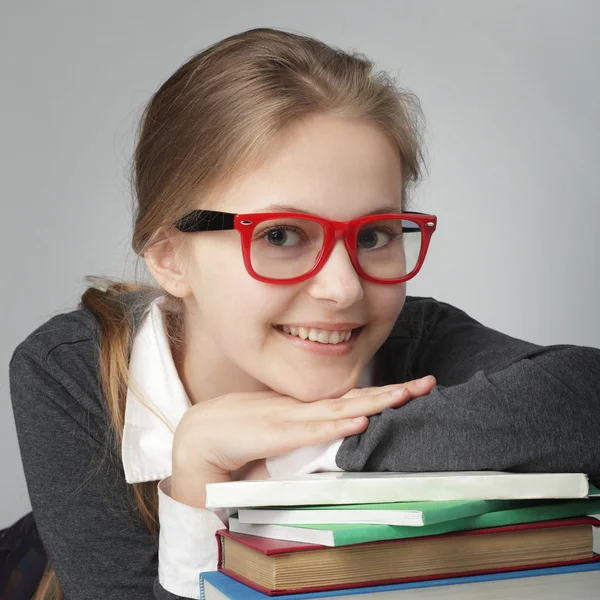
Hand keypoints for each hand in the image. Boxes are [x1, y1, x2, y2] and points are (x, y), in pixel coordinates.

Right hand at [172, 376, 435, 481]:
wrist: (200, 438)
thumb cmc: (241, 436)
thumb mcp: (283, 437)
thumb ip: (308, 437)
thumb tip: (337, 438)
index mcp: (308, 411)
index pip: (354, 401)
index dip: (384, 395)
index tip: (413, 389)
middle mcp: (305, 410)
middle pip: (357, 399)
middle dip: (393, 392)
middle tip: (427, 383)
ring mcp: (291, 418)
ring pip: (340, 410)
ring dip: (374, 403)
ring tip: (405, 395)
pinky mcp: (275, 432)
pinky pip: (311, 430)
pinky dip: (335, 426)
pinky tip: (358, 422)